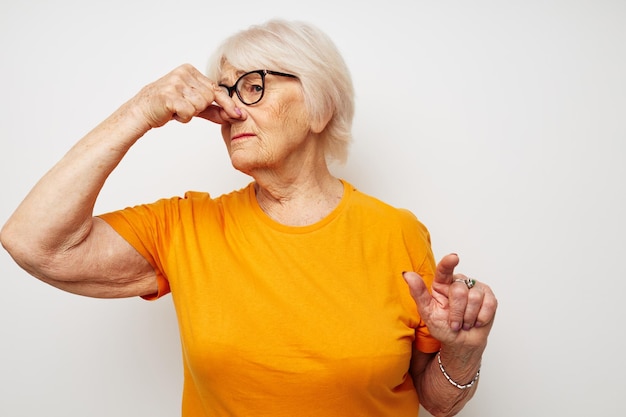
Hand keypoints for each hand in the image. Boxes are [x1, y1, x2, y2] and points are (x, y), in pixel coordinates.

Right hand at [128, 64, 244, 129]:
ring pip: (200, 105)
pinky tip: (172, 112)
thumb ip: (213, 109)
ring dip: (190, 113)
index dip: (227, 103)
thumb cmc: (167, 106)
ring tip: (176, 108)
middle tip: (183, 106)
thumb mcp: (192, 105)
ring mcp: (176, 83)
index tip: (239, 115)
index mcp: (190, 70)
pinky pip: (189, 112)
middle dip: (199, 108)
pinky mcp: (169, 95)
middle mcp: (183, 73)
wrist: (142, 110)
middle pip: (209, 98)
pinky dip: (183, 117)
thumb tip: (234, 115)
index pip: (215, 88)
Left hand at [403, 254, 496, 348]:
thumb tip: (407, 274)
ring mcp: (476, 288)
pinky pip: (488, 305)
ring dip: (468, 317)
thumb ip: (418, 293)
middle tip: (454, 323)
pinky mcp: (490, 298)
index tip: (453, 258)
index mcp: (442, 283)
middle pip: (459, 291)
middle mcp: (459, 282)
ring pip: (474, 298)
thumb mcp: (427, 312)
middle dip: (456, 313)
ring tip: (464, 323)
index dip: (448, 263)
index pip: (444, 270)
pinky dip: (480, 318)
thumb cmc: (443, 327)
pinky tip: (476, 321)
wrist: (461, 342)